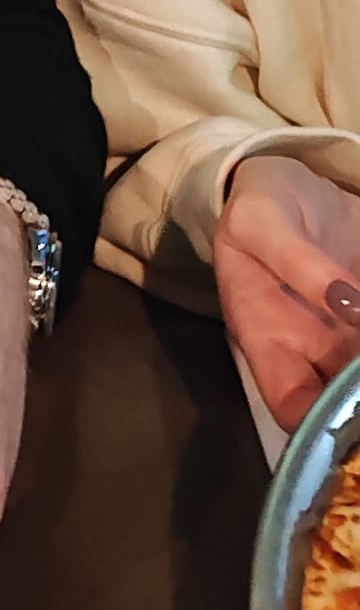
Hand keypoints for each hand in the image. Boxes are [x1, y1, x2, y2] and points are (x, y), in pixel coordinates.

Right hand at [214, 154, 359, 432]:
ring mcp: (350, 337)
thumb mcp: (259, 221)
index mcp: (266, 338)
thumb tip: (348, 300)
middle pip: (347, 403)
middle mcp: (314, 350)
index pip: (292, 406)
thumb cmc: (260, 207)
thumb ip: (297, 260)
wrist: (290, 185)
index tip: (354, 419)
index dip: (321, 425)